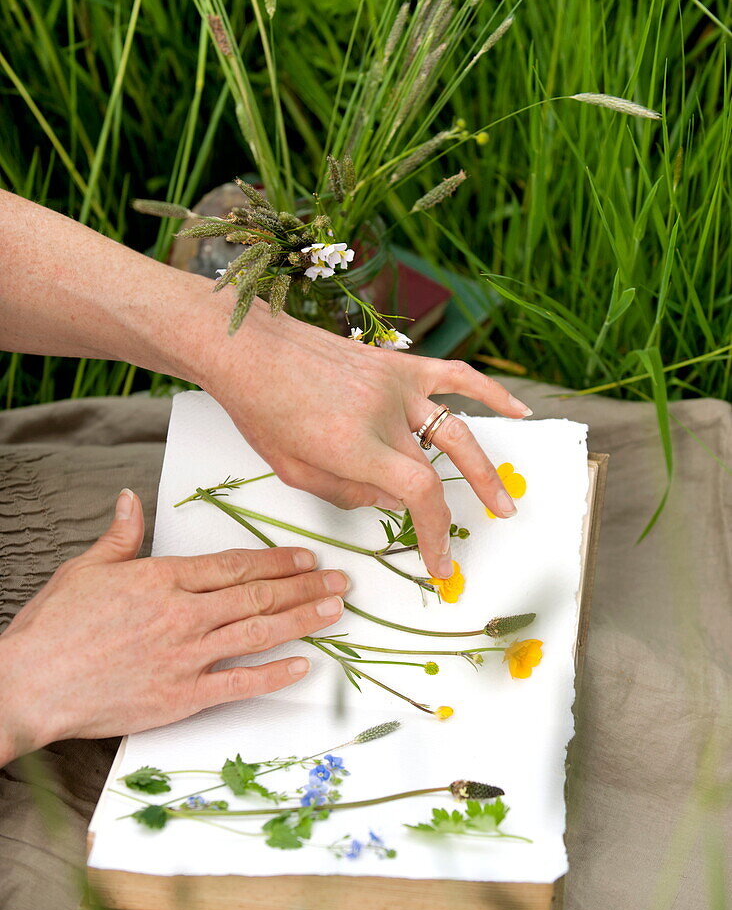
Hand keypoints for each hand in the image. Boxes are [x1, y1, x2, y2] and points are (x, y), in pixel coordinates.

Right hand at [0, 489, 347, 764]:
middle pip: (256, 595)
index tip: (305, 556)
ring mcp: (186, 656)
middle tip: (340, 581)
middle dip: (303, 586)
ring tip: (335, 611)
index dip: (275, 559)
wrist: (30, 685)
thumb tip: (129, 499)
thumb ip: (120, 536)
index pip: (233, 564)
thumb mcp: (85, 569)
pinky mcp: (182, 696)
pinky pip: (240, 684)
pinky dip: (274, 675)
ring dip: (302, 620)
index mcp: (162, 578)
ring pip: (258, 633)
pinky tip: (303, 665)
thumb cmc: (54, 628)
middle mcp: (182, 614)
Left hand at [205, 302, 530, 579]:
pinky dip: (491, 393)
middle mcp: (384, 415)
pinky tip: (517, 411)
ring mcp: (396, 385)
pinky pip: (455, 376)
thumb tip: (390, 499)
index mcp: (356, 446)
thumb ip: (348, 492)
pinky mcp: (397, 364)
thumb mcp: (295, 471)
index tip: (437, 561)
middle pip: (435, 471)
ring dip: (485, 471)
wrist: (249, 348)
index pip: (418, 495)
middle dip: (455, 513)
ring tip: (504, 502)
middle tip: (470, 540)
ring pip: (457, 430)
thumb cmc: (261, 410)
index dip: (434, 532)